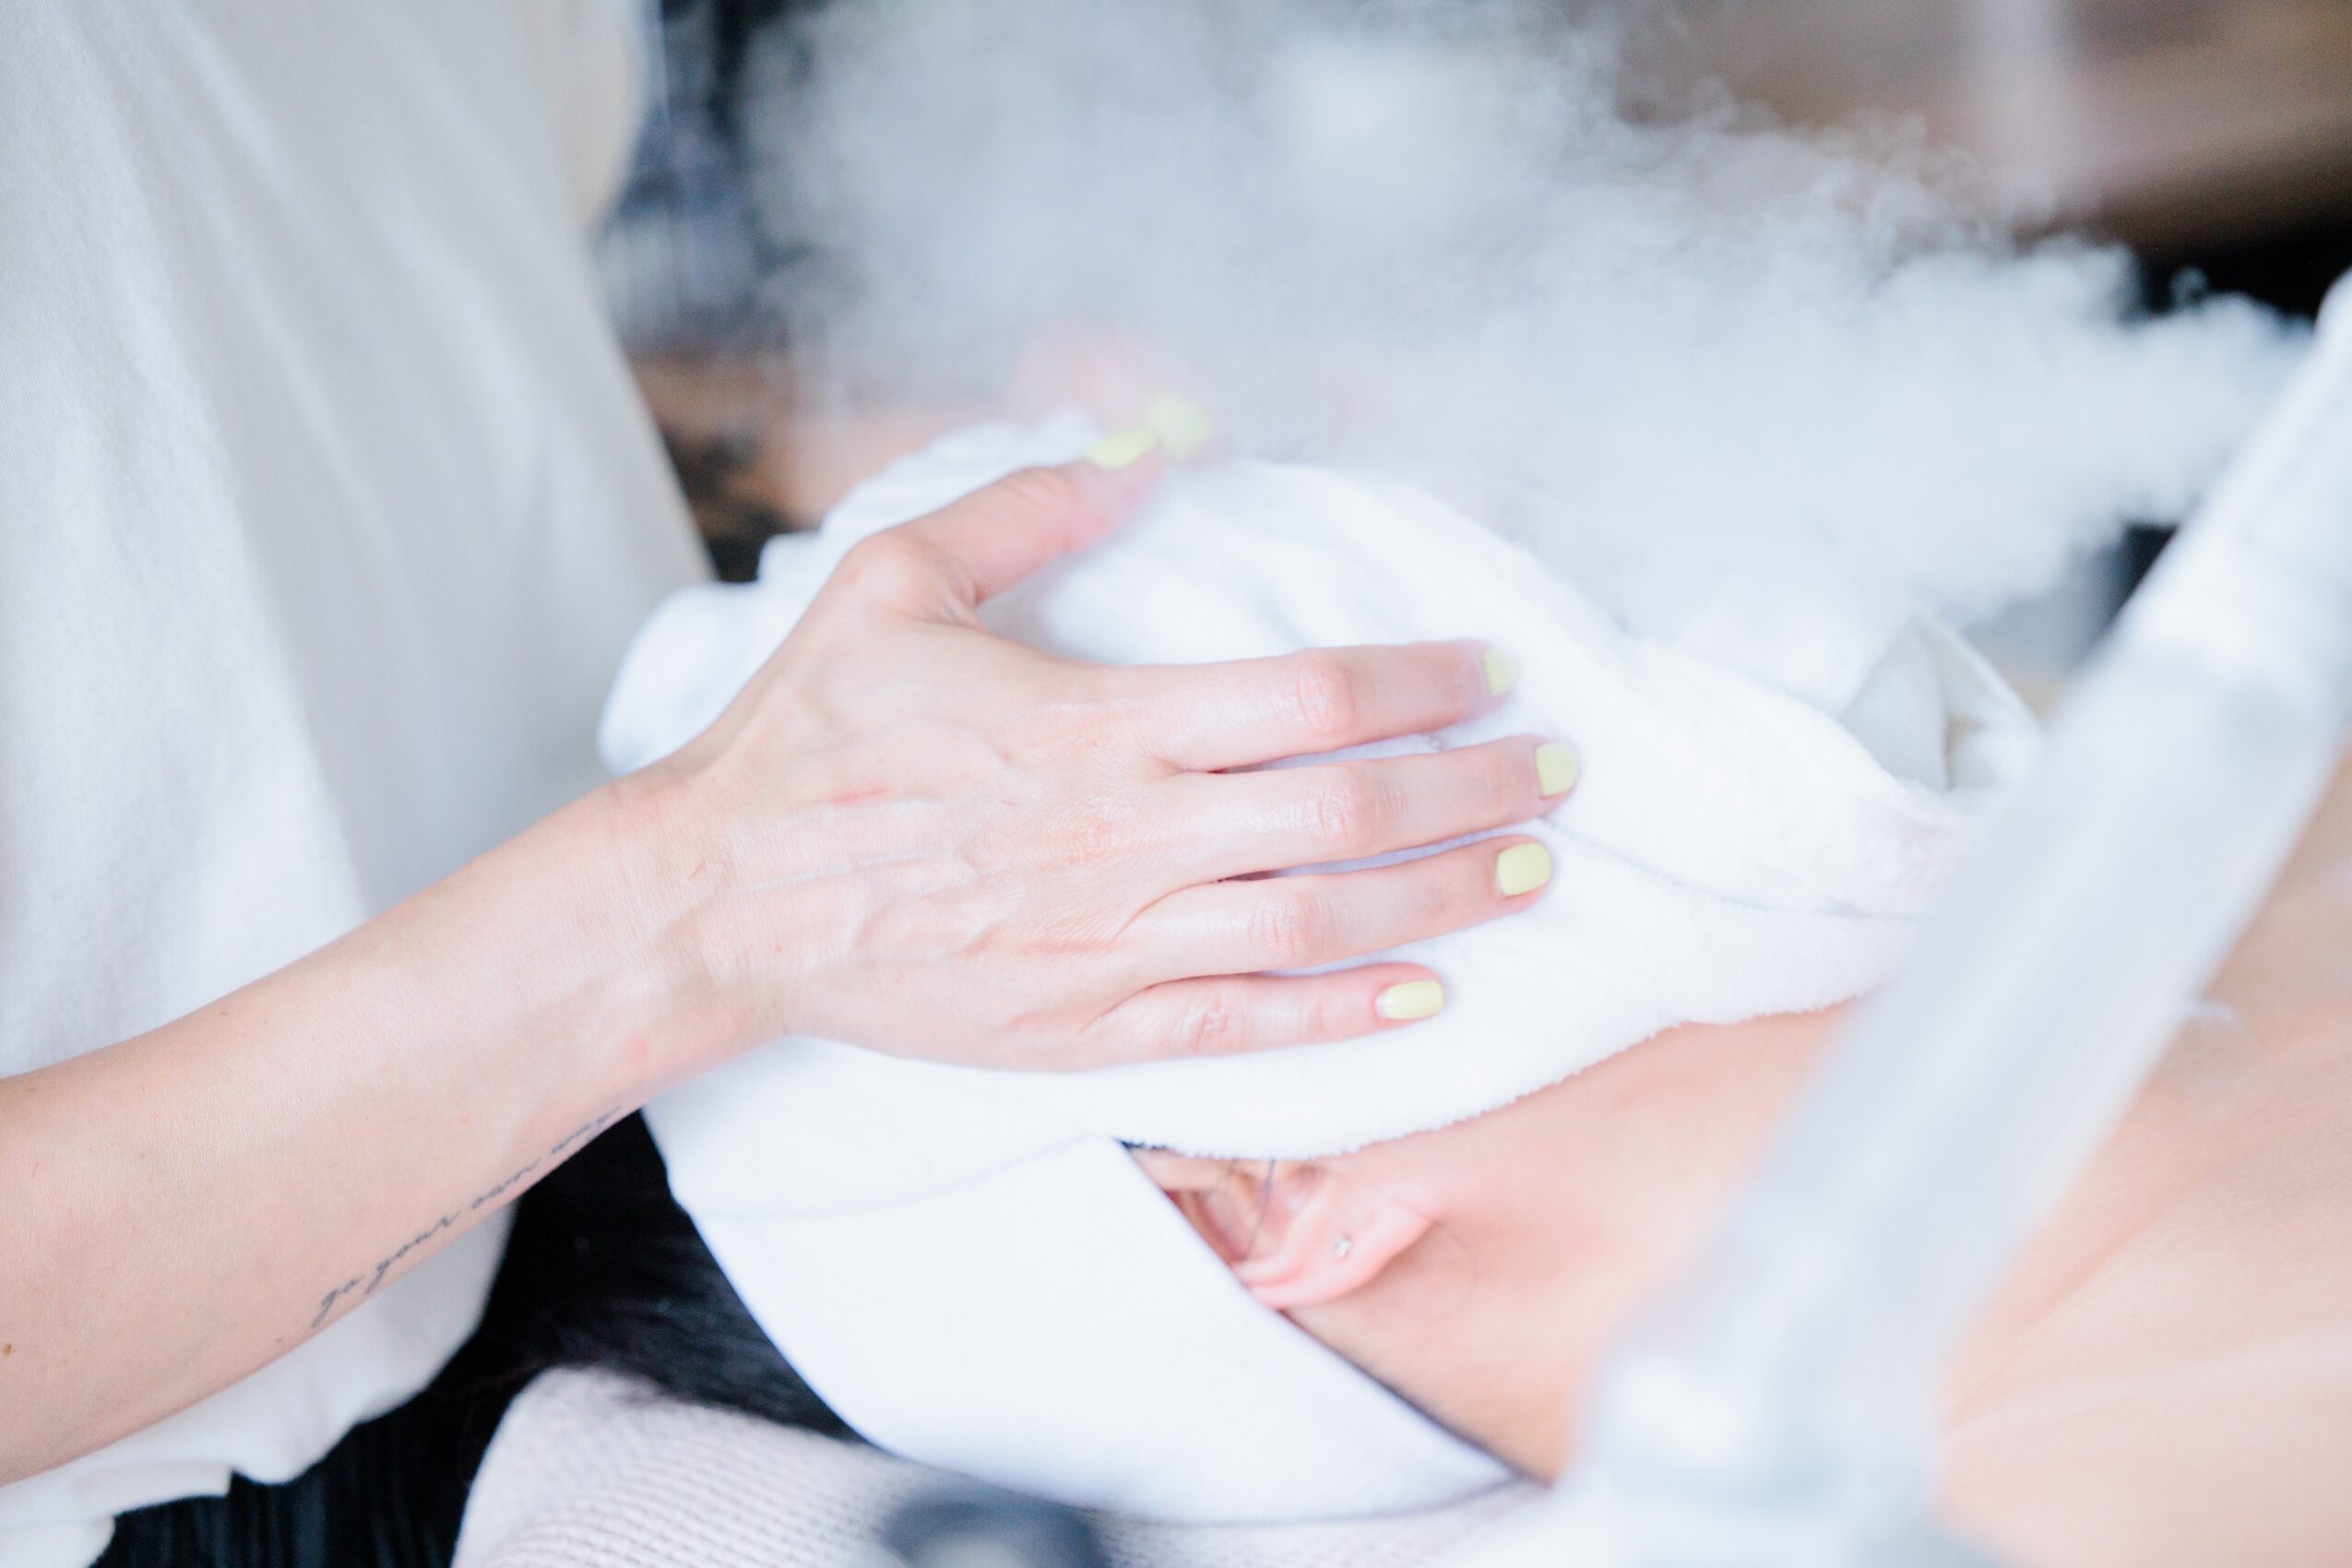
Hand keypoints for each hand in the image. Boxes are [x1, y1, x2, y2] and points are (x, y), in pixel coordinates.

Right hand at [616, 448, 1571, 1070]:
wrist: (719, 899)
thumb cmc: (807, 736)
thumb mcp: (894, 581)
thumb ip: (1025, 510)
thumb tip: (1142, 455)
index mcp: (1099, 720)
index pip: (1315, 696)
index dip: (1426, 679)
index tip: (1490, 669)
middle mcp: (1128, 835)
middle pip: (1352, 810)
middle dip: (1476, 790)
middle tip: (1560, 771)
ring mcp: (1112, 942)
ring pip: (1322, 924)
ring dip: (1443, 898)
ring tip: (1529, 873)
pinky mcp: (1087, 1025)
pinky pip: (1247, 1026)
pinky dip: (1345, 1012)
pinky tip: (1425, 992)